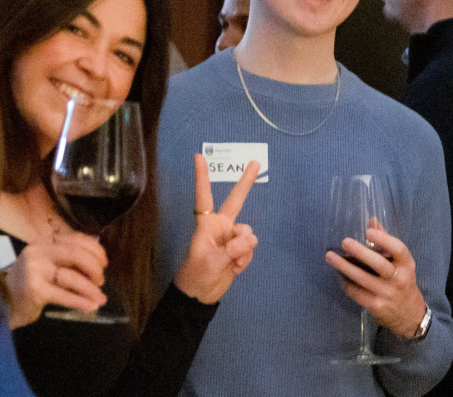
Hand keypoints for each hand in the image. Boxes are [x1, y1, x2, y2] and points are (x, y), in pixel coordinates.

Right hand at [4, 229, 107, 327]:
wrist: (3, 305)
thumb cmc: (29, 286)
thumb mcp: (47, 267)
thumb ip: (67, 263)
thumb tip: (97, 264)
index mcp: (43, 243)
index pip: (75, 239)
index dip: (95, 249)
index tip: (105, 262)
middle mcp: (37, 252)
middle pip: (76, 254)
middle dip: (94, 268)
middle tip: (101, 280)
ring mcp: (34, 270)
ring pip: (72, 276)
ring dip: (91, 289)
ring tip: (100, 298)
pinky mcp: (34, 289)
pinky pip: (64, 295)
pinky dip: (81, 301)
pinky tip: (90, 305)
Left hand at [173, 155, 260, 303]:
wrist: (200, 295)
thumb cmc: (197, 275)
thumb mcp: (212, 261)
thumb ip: (232, 248)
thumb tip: (250, 240)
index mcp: (207, 225)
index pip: (204, 197)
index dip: (202, 177)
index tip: (198, 156)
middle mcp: (220, 227)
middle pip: (235, 200)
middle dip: (246, 182)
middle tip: (255, 163)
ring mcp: (230, 238)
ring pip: (249, 233)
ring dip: (244, 250)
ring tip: (232, 263)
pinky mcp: (238, 250)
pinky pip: (250, 248)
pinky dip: (245, 259)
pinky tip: (235, 268)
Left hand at [324, 220, 427, 337]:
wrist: (409, 315)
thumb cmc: (402, 282)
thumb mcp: (401, 264)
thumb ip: (387, 242)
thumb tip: (372, 220)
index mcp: (407, 265)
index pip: (399, 249)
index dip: (384, 240)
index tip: (368, 231)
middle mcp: (399, 279)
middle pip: (379, 264)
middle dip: (360, 252)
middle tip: (345, 242)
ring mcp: (386, 294)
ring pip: (362, 279)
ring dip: (344, 267)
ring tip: (330, 256)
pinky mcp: (375, 306)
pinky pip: (356, 292)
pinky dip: (345, 283)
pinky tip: (339, 275)